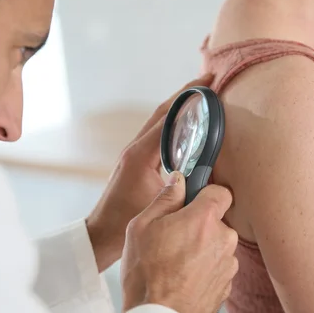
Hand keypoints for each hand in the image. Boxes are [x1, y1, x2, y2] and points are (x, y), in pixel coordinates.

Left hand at [86, 75, 212, 271]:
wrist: (101, 233)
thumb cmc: (126, 221)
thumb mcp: (160, 205)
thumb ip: (183, 188)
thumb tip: (212, 176)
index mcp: (141, 154)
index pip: (168, 117)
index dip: (188, 98)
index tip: (208, 83)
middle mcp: (135, 148)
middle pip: (162, 112)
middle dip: (185, 94)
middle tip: (209, 80)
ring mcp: (134, 153)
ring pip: (159, 121)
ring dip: (179, 106)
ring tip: (202, 95)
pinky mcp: (136, 160)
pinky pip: (157, 133)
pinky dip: (173, 122)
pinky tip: (187, 124)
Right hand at [120, 172, 238, 312]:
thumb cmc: (146, 275)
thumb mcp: (142, 227)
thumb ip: (165, 199)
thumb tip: (179, 181)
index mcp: (205, 219)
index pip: (221, 191)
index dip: (206, 193)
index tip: (193, 200)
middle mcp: (224, 239)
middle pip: (217, 221)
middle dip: (199, 225)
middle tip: (173, 236)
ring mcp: (228, 265)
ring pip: (217, 245)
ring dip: (202, 248)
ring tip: (175, 262)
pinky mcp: (227, 286)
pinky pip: (217, 267)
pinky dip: (204, 269)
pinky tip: (182, 277)